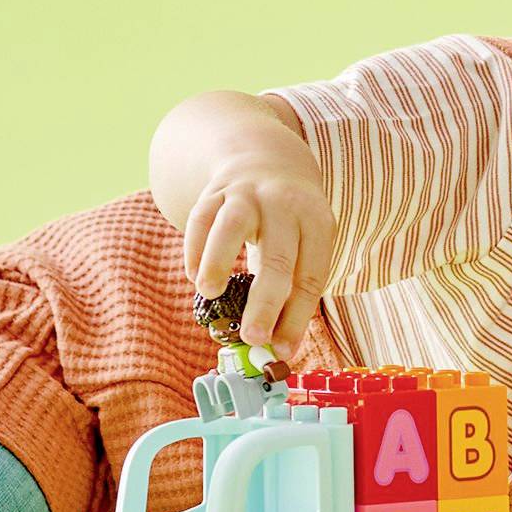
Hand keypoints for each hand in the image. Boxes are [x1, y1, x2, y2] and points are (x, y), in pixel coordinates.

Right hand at [183, 153, 335, 357]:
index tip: (281, 351)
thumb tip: (277, 351)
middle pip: (278, 256)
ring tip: (209, 294)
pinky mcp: (216, 190)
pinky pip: (201, 217)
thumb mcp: (306, 245)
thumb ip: (292, 293)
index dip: (297, 317)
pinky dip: (195, 249)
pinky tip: (194, 276)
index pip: (311, 276)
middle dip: (265, 303)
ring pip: (232, 225)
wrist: (268, 159)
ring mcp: (248, 194)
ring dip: (219, 261)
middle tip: (252, 338)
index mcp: (317, 222)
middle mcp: (285, 204)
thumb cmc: (290, 223)